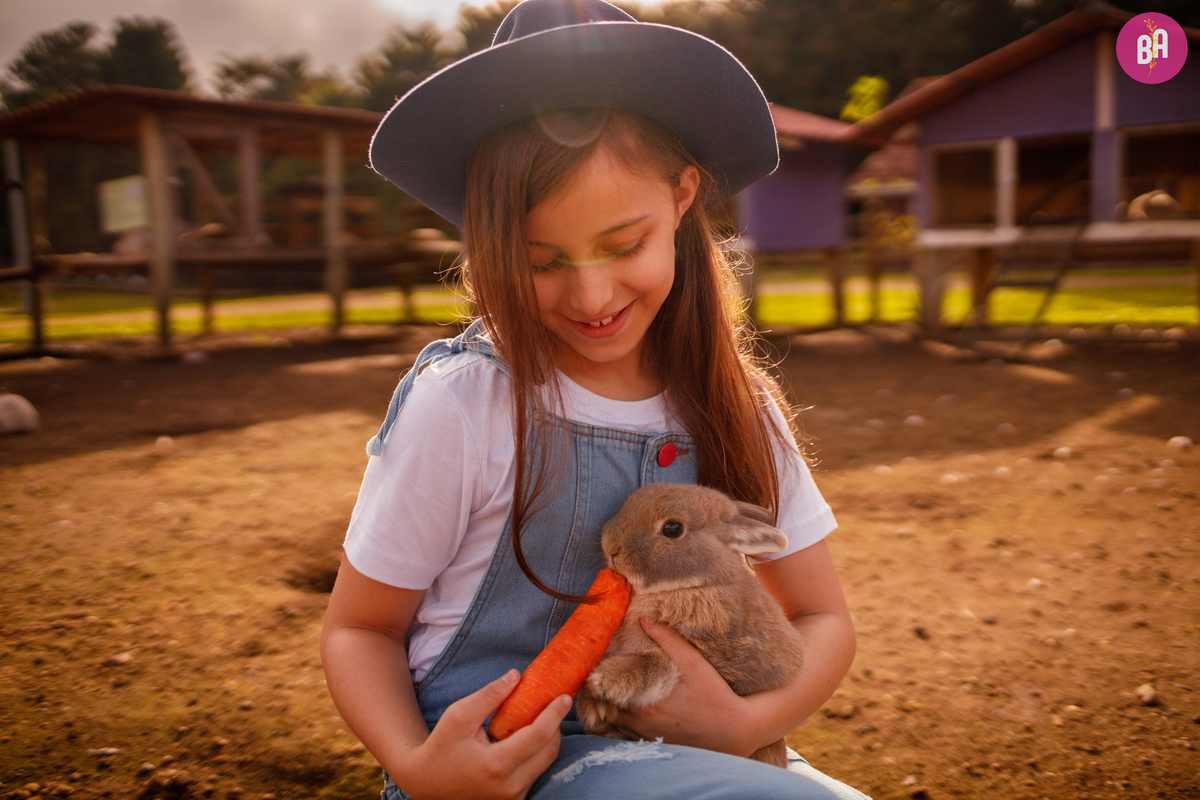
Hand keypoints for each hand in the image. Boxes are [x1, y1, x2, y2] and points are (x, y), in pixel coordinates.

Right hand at [401, 670, 569, 799]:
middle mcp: (509, 786)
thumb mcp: (458, 715)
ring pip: (545, 763)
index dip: (555, 714)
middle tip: (555, 703)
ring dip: (548, 738)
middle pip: (549, 750)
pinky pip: (535, 772)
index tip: (564, 697)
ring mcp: (512, 797)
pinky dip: (537, 752)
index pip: (539, 736)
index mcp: (497, 764)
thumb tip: (516, 676)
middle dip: (555, 724)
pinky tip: (529, 736)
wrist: (426, 783)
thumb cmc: (441, 747)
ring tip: (541, 716)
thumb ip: (489, 695)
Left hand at [611, 618, 756, 756]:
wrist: (734, 730)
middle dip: (602, 692)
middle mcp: (640, 724)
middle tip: (603, 675)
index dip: (598, 678)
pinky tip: (631, 708)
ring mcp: (646, 738)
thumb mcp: (693, 662)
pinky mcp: (655, 745)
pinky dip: (624, 722)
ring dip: (612, 707)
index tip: (599, 664)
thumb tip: (644, 618)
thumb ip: (668, 639)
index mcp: (644, 704)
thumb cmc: (714, 694)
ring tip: (613, 689)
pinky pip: (627, 735)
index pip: (605, 692)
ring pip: (615, 723)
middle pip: (605, 709)